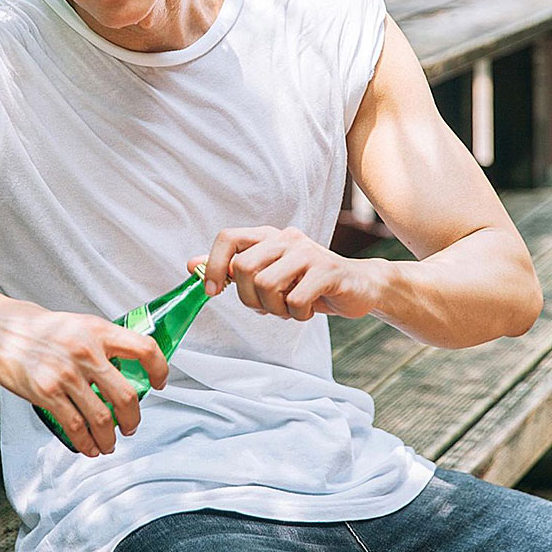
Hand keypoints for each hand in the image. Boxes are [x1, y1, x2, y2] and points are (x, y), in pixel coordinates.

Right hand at [0, 292, 167, 456]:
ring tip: (109, 443)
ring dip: (110, 438)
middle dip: (133, 419)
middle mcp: (86, 352)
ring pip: (102, 418)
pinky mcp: (46, 393)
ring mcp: (66, 374)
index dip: (159, 368)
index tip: (159, 382)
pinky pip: (75, 427)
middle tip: (132, 425)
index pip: (144, 348)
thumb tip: (125, 366)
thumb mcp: (78, 324)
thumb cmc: (37, 327)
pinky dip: (85, 442)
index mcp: (98, 331)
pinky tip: (87, 446)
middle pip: (126, 395)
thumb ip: (102, 343)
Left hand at [187, 226, 382, 321]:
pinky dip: (297, 315)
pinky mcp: (328, 272)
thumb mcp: (268, 274)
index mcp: (268, 236)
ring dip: (274, 308)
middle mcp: (286, 238)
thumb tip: (192, 265)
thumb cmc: (309, 283)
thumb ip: (233, 269)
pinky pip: (295, 300)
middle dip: (249, 298)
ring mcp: (308, 253)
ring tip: (289, 309)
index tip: (214, 291)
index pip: (228, 237)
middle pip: (244, 267)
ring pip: (267, 285)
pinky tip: (307, 311)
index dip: (214, 265)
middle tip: (266, 307)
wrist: (359, 287)